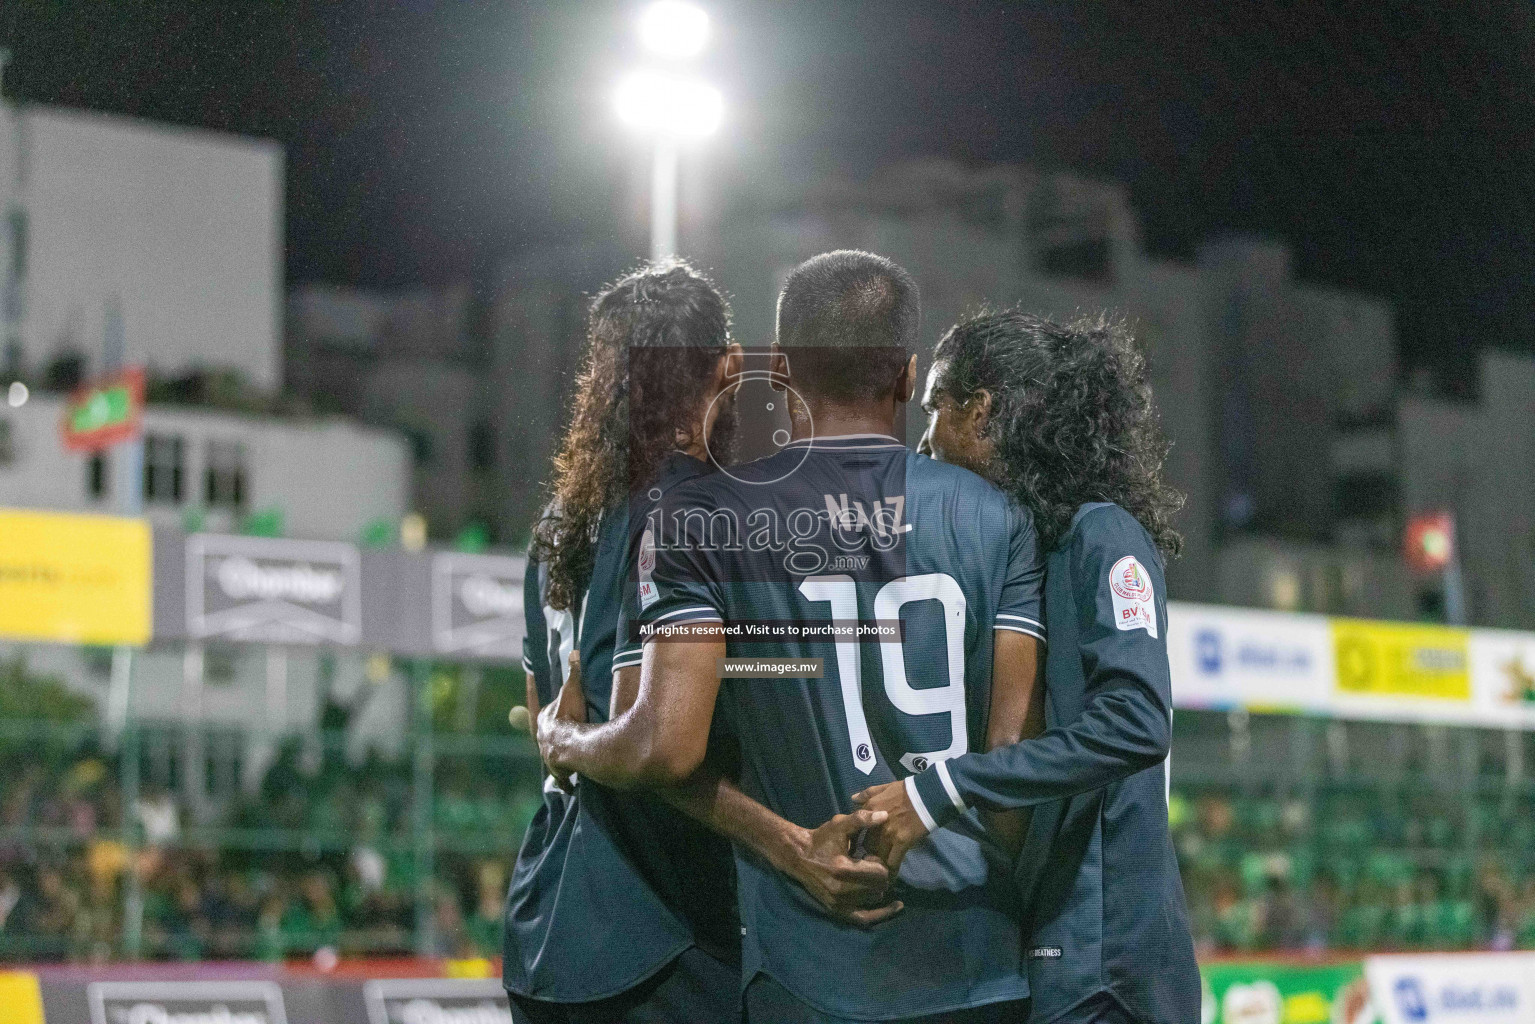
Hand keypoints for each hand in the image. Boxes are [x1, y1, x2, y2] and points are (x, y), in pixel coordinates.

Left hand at [536, 652, 586, 790]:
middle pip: (542, 733)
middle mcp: (541, 738)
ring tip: (561, 764)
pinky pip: (561, 775)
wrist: (567, 749)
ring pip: (549, 755)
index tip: (527, 689)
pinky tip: (567, 787)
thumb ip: (573, 673)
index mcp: (542, 719)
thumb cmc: (568, 719)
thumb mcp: (571, 693)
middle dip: (546, 732)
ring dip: (555, 758)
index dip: (532, 693)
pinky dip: (564, 781)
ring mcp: (548, 755)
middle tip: (549, 731)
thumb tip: (574, 652)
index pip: (534, 704)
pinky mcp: (558, 771)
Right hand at [776, 809, 902, 927]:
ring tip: (870, 877)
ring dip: (877, 889)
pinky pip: (863, 919)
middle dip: (880, 875)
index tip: (869, 855)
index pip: (879, 874)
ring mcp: (838, 903)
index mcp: (842, 869)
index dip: (879, 863)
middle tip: (870, 865)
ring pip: (874, 900)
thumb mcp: (840, 825)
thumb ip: (862, 820)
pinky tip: (895, 908)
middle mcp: (841, 890)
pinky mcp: (836, 910)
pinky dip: (880, 914)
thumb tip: (885, 816)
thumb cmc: (821, 839)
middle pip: (879, 887)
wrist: (798, 856)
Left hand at [851, 780, 929, 873]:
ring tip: (879, 873)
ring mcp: (888, 833)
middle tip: (871, 863)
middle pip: (866, 846)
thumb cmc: (908, 790)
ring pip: (877, 855)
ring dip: (878, 865)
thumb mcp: (884, 787)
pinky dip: (891, 870)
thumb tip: (852, 799)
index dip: (858, 841)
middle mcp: (875, 823)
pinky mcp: (902, 842)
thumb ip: (867, 794)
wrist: (929, 794)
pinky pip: (893, 861)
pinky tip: (890, 878)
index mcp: (869, 809)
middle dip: (867, 855)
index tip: (859, 848)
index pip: (856, 830)